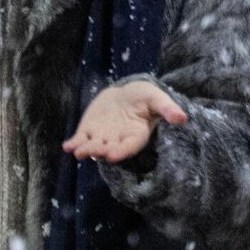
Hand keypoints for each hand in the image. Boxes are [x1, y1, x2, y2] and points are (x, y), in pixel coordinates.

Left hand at [63, 79, 187, 163]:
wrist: (124, 94)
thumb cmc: (143, 97)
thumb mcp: (156, 98)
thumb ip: (167, 109)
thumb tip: (182, 117)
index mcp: (136, 136)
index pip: (129, 147)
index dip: (122, 151)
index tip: (114, 155)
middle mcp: (118, 141)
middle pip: (109, 149)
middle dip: (100, 151)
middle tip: (93, 152)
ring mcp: (102, 137)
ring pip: (93, 147)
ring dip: (85, 149)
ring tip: (77, 151)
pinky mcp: (88, 131)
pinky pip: (80, 139)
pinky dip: (73, 143)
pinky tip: (67, 146)